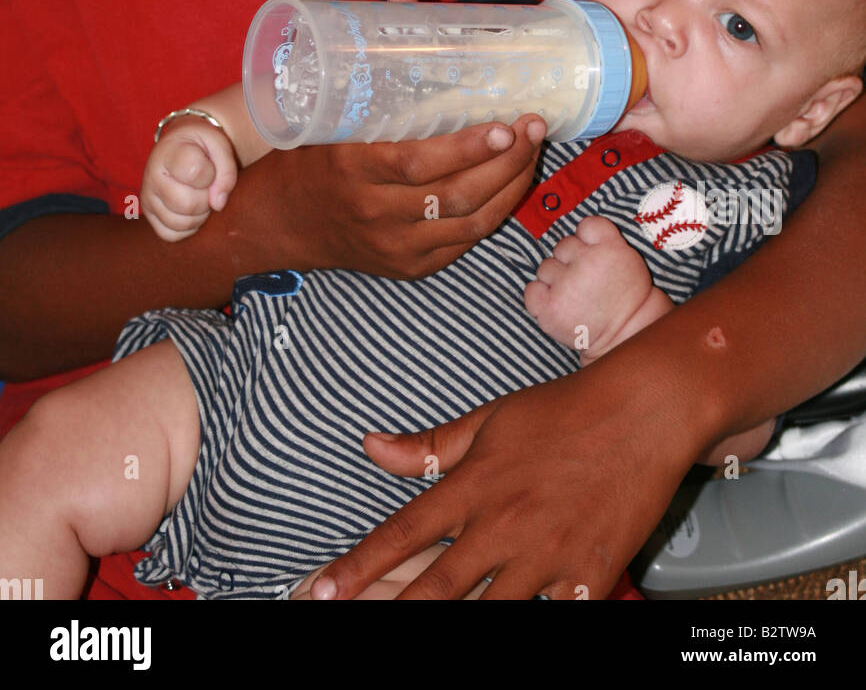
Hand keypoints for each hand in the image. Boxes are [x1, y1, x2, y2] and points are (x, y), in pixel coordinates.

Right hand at [141, 120, 237, 240]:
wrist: (180, 145)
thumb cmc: (201, 146)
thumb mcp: (219, 145)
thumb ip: (227, 171)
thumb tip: (218, 204)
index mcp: (168, 153)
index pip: (196, 173)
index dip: (211, 174)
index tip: (209, 166)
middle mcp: (152, 177)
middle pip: (188, 204)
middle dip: (207, 198)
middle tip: (207, 186)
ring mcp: (147, 199)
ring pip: (180, 224)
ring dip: (199, 215)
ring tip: (199, 196)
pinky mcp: (149, 216)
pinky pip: (171, 235)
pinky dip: (187, 228)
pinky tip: (191, 210)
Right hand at [261, 0, 546, 278]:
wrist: (283, 222)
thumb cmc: (312, 151)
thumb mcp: (330, 104)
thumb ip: (370, 52)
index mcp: (350, 168)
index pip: (417, 163)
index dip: (468, 147)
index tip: (504, 122)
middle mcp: (374, 213)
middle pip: (455, 194)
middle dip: (506, 161)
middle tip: (533, 125)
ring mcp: (395, 246)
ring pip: (469, 222)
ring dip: (511, 183)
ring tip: (532, 146)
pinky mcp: (411, 267)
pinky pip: (465, 242)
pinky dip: (497, 210)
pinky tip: (513, 179)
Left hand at [308, 356, 694, 599]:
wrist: (644, 410)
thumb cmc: (565, 410)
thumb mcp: (491, 419)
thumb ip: (430, 446)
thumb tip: (371, 447)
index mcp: (474, 484)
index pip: (401, 533)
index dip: (357, 567)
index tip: (323, 592)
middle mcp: (504, 523)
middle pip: (436, 590)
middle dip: (395, 615)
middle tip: (357, 628)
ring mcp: (547, 554)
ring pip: (491, 614)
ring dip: (463, 625)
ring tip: (430, 638)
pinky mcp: (589, 575)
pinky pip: (556, 616)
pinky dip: (541, 618)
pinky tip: (532, 612)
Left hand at [525, 216, 658, 356]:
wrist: (626, 335)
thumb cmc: (625, 295)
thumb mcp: (627, 257)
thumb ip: (604, 240)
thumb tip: (577, 233)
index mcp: (610, 247)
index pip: (586, 224)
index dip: (586, 238)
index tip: (592, 253)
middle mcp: (586, 262)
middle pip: (563, 245)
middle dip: (570, 261)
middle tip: (586, 282)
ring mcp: (566, 285)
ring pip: (546, 267)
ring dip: (555, 279)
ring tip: (575, 297)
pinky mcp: (550, 308)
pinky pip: (531, 290)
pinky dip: (539, 297)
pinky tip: (556, 304)